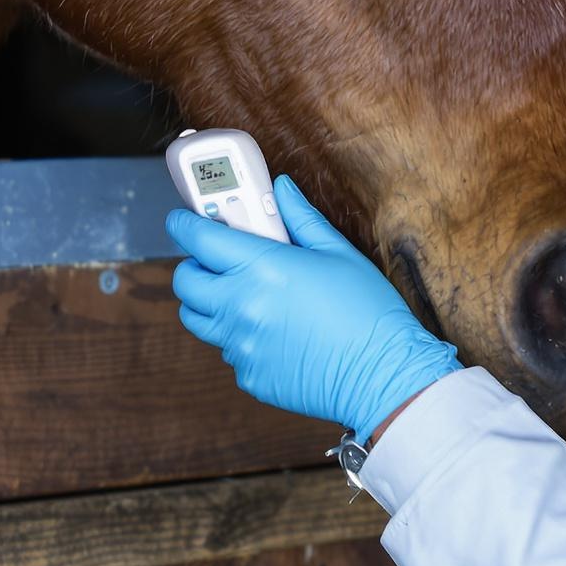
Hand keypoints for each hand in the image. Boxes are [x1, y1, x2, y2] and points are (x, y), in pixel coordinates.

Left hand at [167, 176, 460, 440]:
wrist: (383, 375)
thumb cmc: (368, 311)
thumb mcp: (337, 253)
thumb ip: (300, 219)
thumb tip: (281, 190)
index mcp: (262, 268)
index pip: (199, 239)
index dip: (184, 224)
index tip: (182, 219)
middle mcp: (242, 307)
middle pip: (185, 281)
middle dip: (194, 265)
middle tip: (218, 260)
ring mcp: (241, 345)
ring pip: (197, 318)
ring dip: (209, 301)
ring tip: (242, 295)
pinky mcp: (249, 374)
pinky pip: (227, 349)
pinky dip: (239, 336)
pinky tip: (273, 330)